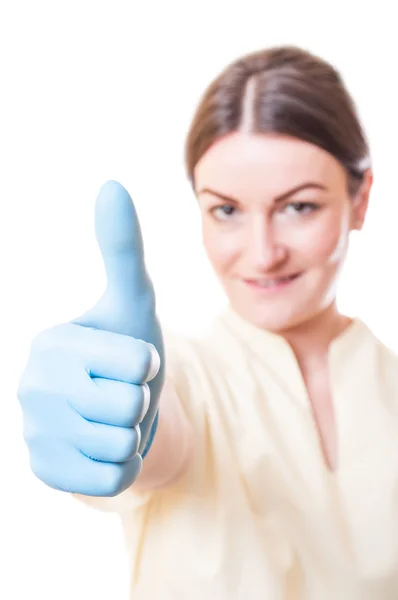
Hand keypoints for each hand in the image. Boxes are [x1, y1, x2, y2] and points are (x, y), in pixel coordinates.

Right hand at [17, 181, 164, 495]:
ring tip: (112, 418)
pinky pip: (112, 478)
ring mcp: (34, 434)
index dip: (148, 364)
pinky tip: (103, 445)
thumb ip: (122, 247)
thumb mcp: (132, 300)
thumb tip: (111, 183)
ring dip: (132, 433)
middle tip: (120, 393)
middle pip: (129, 404)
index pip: (137, 362)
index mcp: (52, 343)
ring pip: (121, 444)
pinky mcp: (46, 473)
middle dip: (140, 401)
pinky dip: (122, 464)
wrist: (121, 408)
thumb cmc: (127, 349)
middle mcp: (31, 388)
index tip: (127, 361)